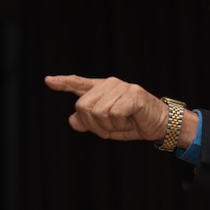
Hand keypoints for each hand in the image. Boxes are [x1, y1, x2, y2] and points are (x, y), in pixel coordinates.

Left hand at [45, 75, 167, 141]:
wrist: (160, 124)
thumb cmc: (134, 123)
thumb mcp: (108, 127)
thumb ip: (89, 123)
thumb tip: (72, 120)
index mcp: (103, 90)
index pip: (79, 84)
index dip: (63, 83)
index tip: (48, 81)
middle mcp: (110, 84)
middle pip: (83, 107)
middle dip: (93, 124)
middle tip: (111, 128)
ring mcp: (121, 87)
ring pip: (98, 112)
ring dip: (109, 126)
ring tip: (123, 123)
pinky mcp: (132, 94)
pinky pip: (114, 114)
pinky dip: (121, 125)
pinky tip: (131, 121)